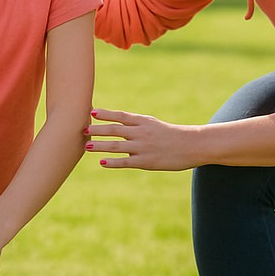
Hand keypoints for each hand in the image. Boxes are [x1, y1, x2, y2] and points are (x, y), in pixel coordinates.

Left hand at [85, 108, 199, 170]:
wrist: (192, 145)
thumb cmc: (172, 135)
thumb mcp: (154, 125)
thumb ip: (137, 125)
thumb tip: (119, 124)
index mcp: (144, 122)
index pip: (121, 116)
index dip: (106, 114)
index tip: (92, 112)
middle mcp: (141, 132)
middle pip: (115, 130)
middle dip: (98, 130)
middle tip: (83, 129)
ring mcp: (143, 147)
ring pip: (116, 145)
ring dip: (100, 146)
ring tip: (87, 146)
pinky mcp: (146, 162)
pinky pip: (125, 162)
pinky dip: (112, 162)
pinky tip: (102, 163)